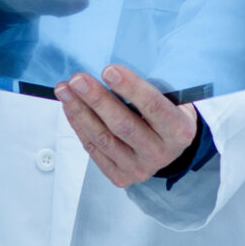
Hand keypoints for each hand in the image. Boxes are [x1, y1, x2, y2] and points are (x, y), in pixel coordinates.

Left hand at [55, 64, 199, 187]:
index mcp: (179, 131)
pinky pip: (93, 149)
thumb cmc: (168, 113)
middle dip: (97, 100)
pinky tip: (70, 107)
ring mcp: (139, 168)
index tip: (109, 70)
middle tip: (78, 80)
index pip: (154, 106)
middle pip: (123, 125)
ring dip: (80, 112)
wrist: (170, 148)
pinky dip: (79, 125)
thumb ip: (152, 86)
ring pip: (103, 139)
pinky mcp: (120, 176)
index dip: (131, 88)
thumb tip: (114, 69)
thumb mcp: (172, 98)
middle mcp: (160, 153)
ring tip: (65, 90)